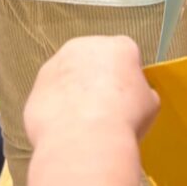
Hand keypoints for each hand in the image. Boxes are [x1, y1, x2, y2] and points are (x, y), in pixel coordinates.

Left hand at [25, 36, 158, 146]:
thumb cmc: (124, 118)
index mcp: (119, 46)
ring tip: (84, 123)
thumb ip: (142, 92)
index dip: (128, 77)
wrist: (84, 140)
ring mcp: (55, 66)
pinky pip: (50, 98)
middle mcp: (85, 47)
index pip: (126, 55)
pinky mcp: (36, 88)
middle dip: (98, 79)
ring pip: (68, 77)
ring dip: (74, 93)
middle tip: (105, 108)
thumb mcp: (150, 104)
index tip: (128, 96)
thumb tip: (136, 97)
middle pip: (93, 60)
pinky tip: (67, 130)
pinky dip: (56, 110)